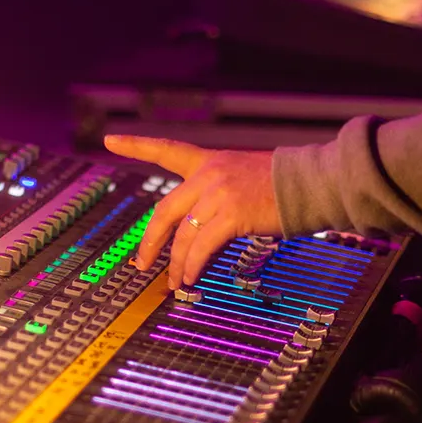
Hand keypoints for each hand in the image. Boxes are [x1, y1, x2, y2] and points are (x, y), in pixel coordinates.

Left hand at [103, 135, 281, 288]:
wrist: (311, 182)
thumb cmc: (283, 184)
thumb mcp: (242, 177)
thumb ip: (217, 196)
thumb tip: (199, 235)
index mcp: (209, 161)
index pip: (166, 149)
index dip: (135, 146)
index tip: (110, 141)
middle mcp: (209, 174)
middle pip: (164, 210)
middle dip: (150, 242)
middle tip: (142, 263)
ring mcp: (219, 193)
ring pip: (182, 234)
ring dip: (176, 263)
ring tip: (175, 281)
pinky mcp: (232, 214)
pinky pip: (201, 246)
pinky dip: (193, 265)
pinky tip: (191, 277)